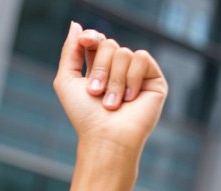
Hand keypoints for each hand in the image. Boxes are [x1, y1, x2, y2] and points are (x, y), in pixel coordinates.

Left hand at [53, 22, 167, 152]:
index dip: (91, 37)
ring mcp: (136, 73)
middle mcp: (117, 69)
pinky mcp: (153, 78)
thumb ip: (69, 52)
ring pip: (124, 52)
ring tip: (111, 103)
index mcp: (97, 68)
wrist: (106, 136)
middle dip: (99, 68)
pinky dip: (130, 78)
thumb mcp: (67, 81)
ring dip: (113, 80)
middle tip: (94, 92)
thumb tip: (76, 25)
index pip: (96, 40)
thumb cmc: (84, 115)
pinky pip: (142, 58)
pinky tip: (129, 98)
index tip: (85, 42)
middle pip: (109, 44)